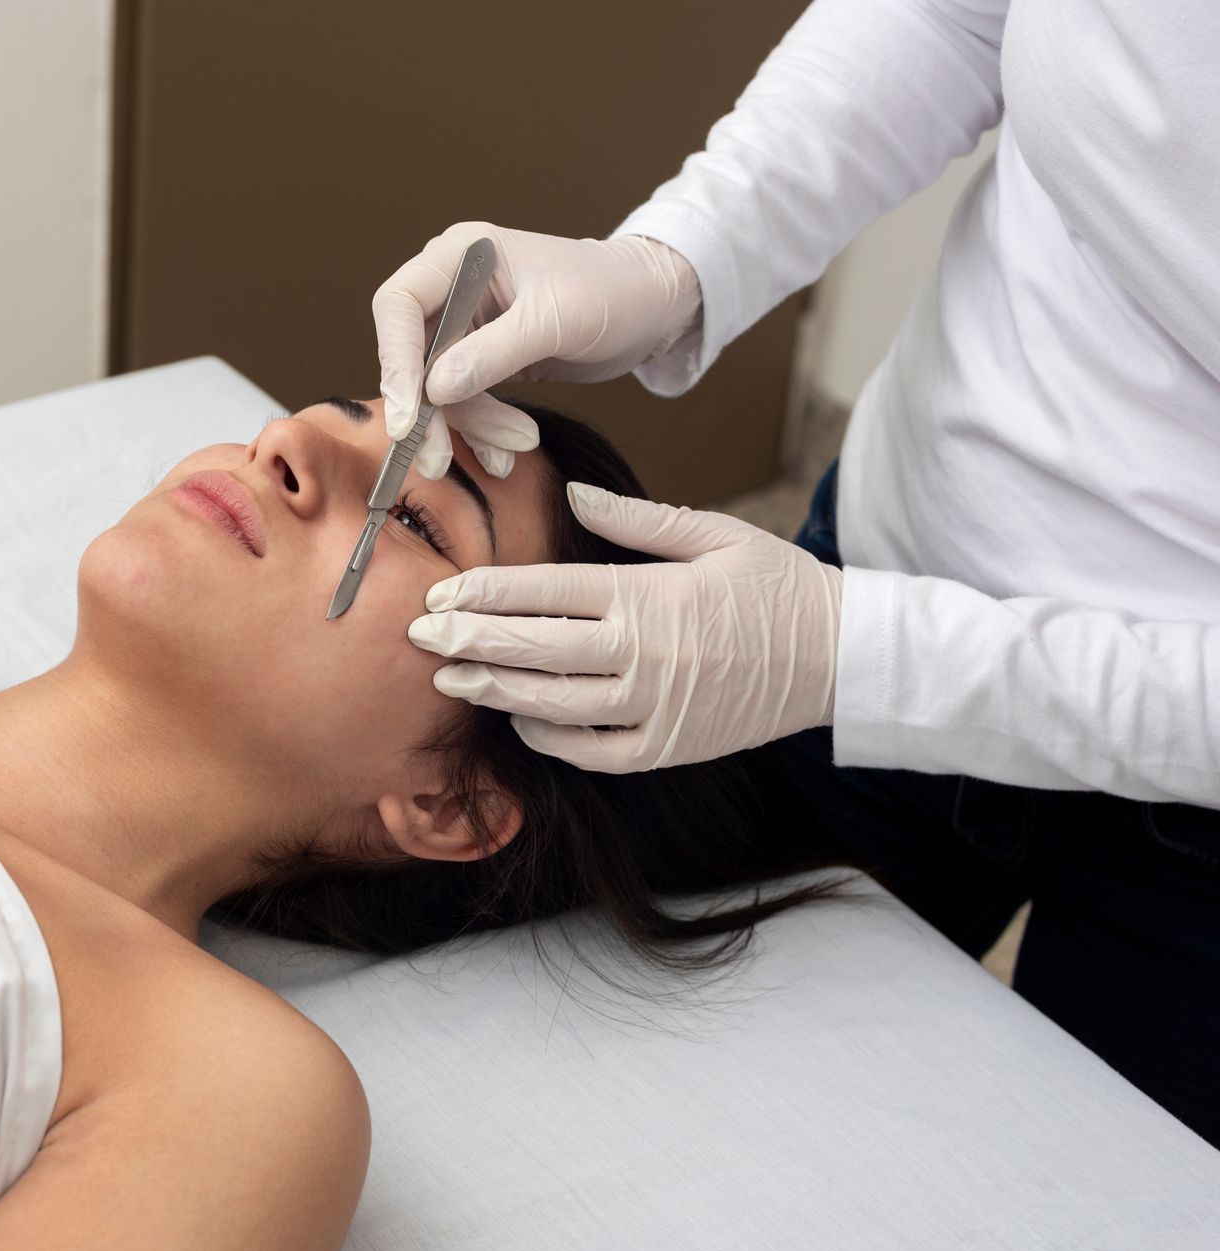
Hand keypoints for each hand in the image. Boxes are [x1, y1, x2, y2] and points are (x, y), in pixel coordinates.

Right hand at [373, 224, 701, 480]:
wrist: (652, 307)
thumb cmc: (612, 291)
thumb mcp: (557, 319)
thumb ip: (494, 353)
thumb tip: (435, 390)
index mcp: (462, 255)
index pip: (398, 306)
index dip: (395, 362)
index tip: (409, 417)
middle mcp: (454, 287)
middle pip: (411, 356)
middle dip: (428, 412)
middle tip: (437, 460)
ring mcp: (466, 325)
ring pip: (436, 389)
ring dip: (468, 427)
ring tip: (515, 448)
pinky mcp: (482, 359)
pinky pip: (464, 402)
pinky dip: (482, 430)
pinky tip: (508, 451)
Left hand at [407, 484, 842, 772]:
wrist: (841, 654)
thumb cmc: (776, 585)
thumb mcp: (713, 533)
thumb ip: (635, 519)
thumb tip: (572, 490)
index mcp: (648, 593)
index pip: (546, 591)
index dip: (486, 594)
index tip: (443, 593)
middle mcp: (644, 653)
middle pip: (536, 649)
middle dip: (470, 642)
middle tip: (419, 635)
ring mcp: (655, 707)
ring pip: (554, 704)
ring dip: (496, 690)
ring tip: (452, 677)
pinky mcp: (668, 747)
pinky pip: (593, 751)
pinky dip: (550, 738)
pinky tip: (520, 718)